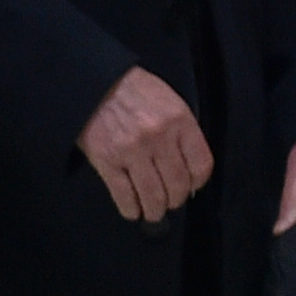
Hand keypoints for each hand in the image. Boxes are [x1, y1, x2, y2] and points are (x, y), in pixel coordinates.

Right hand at [76, 68, 214, 223]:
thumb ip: (182, 131)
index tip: (192, 186)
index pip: (201, 165)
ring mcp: (132, 152)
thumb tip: (189, 166)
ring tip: (154, 212)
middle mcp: (159, 138)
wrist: (94, 83)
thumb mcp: (170, 102)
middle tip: (171, 202)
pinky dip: (131, 209)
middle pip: (177, 184)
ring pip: (153, 195)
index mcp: (180, 121)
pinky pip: (124, 195)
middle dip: (176, 200)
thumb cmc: (136, 91)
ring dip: (156, 210)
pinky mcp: (107, 161)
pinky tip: (133, 211)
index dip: (198, 182)